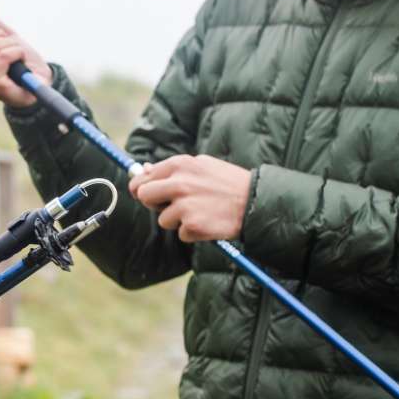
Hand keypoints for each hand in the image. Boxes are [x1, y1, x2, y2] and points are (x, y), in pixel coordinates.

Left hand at [130, 155, 251, 242]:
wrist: (257, 201)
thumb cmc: (229, 183)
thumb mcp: (203, 166)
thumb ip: (174, 170)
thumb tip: (145, 171)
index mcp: (180, 165)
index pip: (143, 178)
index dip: (142, 188)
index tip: (143, 193)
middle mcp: (179, 183)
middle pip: (144, 196)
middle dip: (152, 203)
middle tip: (169, 206)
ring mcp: (185, 205)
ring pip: (163, 219)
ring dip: (178, 221)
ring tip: (201, 212)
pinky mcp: (192, 225)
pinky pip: (180, 234)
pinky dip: (192, 232)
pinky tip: (208, 222)